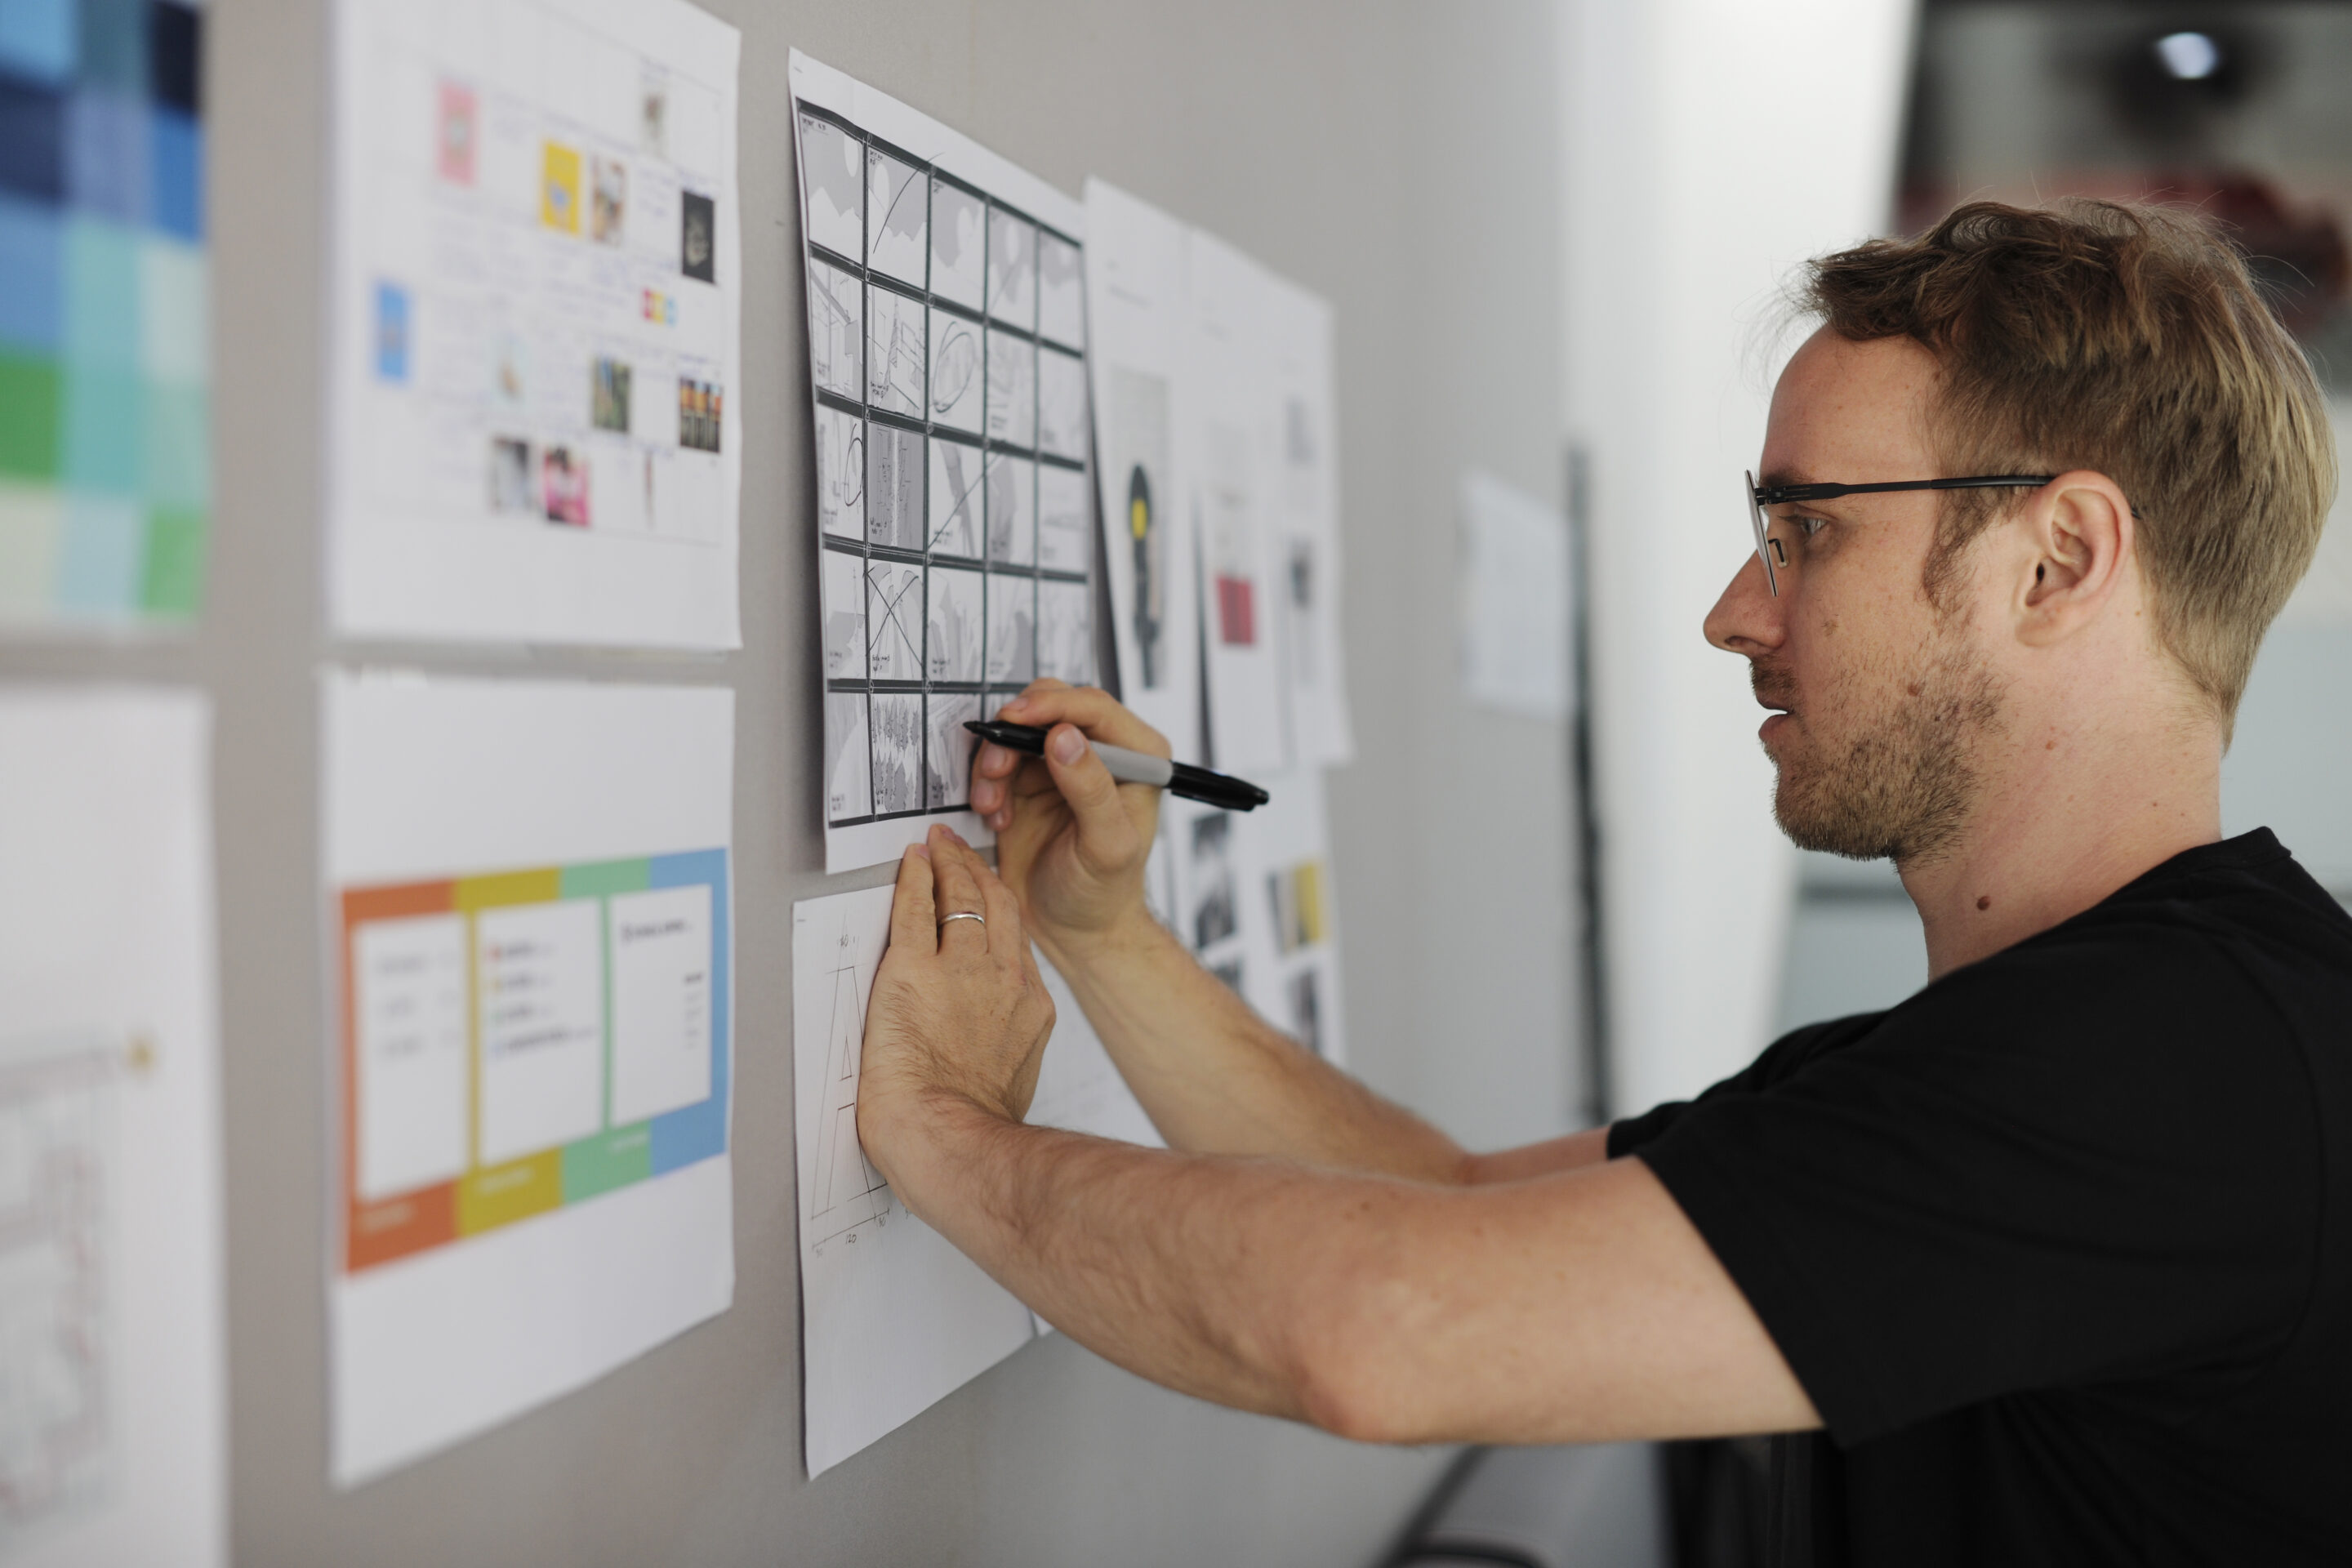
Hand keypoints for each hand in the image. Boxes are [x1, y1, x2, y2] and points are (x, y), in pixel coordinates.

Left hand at [858, 827, 1057, 1164]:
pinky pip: (914, 910)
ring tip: (938, 846)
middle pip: (998, 908)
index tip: (990, 897)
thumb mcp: (1012, 1083)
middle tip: (961, 852)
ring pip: (962, 900)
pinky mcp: (912, 972)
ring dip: (949, 866)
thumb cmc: (976, 1132)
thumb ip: (1005, 1053)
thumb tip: (987, 1057)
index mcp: (1029, 1011)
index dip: (1002, 913)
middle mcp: (1004, 982)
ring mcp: (961, 973)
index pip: (1017, 945)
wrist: (954, 1141)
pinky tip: (911, 863)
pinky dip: (913, 880)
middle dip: (978, 873)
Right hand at [968, 680, 1166, 952]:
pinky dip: (988, 784)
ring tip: (993, 806)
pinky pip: (999, 760)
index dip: (1052, 706)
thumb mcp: (1106, 846)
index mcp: (1138, 758)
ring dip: (995, 763)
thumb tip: (1065, 737)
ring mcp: (1061, 766)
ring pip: (1017, 731)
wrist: (1074, 930)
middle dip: (1014, 734)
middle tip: (996, 769)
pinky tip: (997, 818)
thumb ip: (1091, 790)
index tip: (1016, 719)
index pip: (1094, 708)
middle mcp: (1101, 753)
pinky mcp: (1029, 782)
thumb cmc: (1104, 894)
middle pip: (1050, 706)